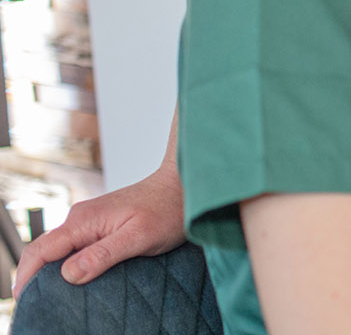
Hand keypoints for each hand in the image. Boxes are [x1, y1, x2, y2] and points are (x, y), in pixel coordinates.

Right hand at [13, 163, 186, 294]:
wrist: (184, 184)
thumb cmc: (168, 209)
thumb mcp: (138, 237)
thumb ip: (103, 254)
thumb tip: (68, 274)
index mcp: (83, 220)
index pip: (40, 251)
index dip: (27, 277)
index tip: (25, 300)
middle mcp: (80, 218)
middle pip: (43, 252)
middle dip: (35, 278)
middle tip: (41, 305)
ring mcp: (88, 220)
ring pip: (58, 250)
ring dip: (51, 272)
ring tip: (55, 297)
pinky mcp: (99, 224)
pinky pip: (74, 246)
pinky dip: (67, 264)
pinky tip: (75, 280)